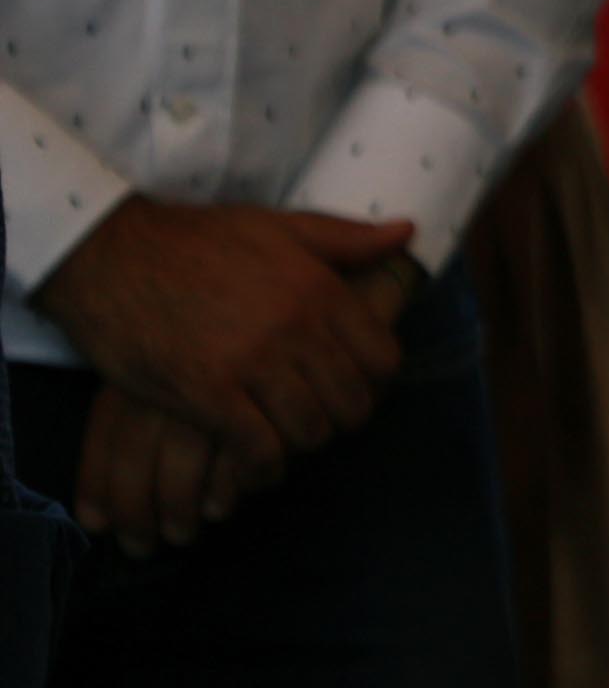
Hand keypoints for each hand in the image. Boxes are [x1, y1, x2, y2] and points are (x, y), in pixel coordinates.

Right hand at [69, 256, 428, 554]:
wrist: (114, 256)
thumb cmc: (198, 240)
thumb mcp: (279, 227)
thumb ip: (346, 238)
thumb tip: (407, 231)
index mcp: (320, 290)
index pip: (382, 358)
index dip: (376, 382)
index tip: (357, 388)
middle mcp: (296, 328)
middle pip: (350, 401)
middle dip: (342, 418)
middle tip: (322, 419)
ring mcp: (252, 363)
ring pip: (309, 429)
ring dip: (303, 442)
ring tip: (288, 437)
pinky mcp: (206, 394)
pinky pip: (257, 449)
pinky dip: (263, 466)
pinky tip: (256, 463)